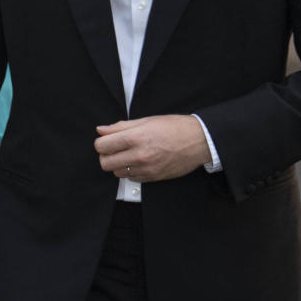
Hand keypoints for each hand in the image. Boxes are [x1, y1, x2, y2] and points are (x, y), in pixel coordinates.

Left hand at [94, 115, 210, 180]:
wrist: (198, 141)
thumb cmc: (176, 128)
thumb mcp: (147, 120)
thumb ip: (121, 127)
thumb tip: (102, 130)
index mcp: (136, 137)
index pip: (102, 146)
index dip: (101, 142)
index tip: (106, 140)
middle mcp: (139, 155)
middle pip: (105, 163)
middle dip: (106, 156)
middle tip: (114, 149)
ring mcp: (146, 169)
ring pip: (116, 173)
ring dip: (118, 164)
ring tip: (129, 154)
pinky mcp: (152, 178)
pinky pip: (131, 179)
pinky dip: (131, 171)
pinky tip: (139, 161)